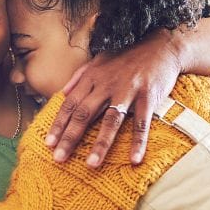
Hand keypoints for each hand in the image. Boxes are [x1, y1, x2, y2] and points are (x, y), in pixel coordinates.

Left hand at [46, 29, 181, 166]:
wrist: (161, 45)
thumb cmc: (128, 57)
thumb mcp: (100, 60)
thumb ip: (79, 76)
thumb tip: (62, 92)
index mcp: (92, 77)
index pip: (70, 104)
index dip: (58, 124)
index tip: (48, 143)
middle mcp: (106, 84)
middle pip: (84, 114)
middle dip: (70, 137)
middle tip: (59, 158)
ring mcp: (127, 90)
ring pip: (110, 120)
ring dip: (100, 143)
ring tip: (91, 164)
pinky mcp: (147, 97)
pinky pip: (141, 123)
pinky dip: (138, 141)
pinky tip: (134, 159)